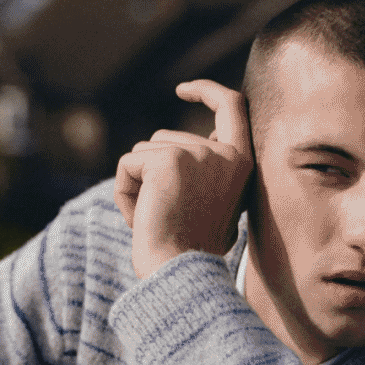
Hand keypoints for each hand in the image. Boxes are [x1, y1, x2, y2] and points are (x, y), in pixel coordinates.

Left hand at [114, 80, 252, 278]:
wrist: (180, 275)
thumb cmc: (193, 252)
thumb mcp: (216, 206)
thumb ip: (210, 172)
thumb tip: (197, 144)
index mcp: (241, 163)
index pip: (231, 106)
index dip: (207, 91)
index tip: (184, 90)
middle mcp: (223, 153)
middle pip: (164, 138)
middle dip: (150, 173)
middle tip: (162, 216)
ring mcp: (197, 153)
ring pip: (143, 151)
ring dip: (136, 185)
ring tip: (154, 219)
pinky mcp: (168, 161)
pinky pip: (128, 164)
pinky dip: (123, 192)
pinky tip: (138, 218)